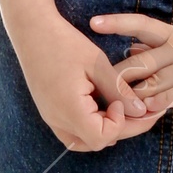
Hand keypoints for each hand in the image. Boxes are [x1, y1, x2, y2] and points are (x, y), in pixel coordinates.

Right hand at [10, 2, 157, 153]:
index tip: (122, 101)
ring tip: (119, 109)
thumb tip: (141, 112)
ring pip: (83, 141)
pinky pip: (72, 132)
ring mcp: (50, 118)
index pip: (100, 137)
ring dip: (104, 130)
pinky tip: (102, 108)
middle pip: (94, 142)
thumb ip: (119, 90)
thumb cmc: (65, 42)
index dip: (119, 125)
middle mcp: (56, 119)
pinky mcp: (49, 112)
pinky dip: (90, 125)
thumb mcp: (97, 64)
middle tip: (139, 110)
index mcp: (68, 108)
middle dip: (121, 128)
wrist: (31, 29)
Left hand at [90, 0, 172, 113]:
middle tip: (92, 84)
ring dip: (136, 94)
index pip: (140, 26)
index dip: (117, 24)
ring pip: (157, 79)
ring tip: (112, 104)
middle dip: (118, 74)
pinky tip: (147, 110)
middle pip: (142, 59)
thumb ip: (163, 40)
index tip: (93, 22)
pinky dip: (163, 102)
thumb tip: (134, 44)